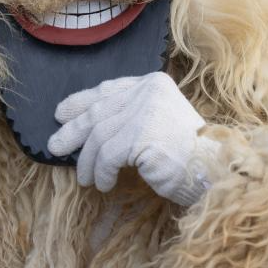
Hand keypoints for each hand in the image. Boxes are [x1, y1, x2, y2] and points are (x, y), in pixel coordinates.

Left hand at [48, 72, 218, 205]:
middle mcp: (149, 90)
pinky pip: (108, 155)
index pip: (108, 89)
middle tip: (54, 147)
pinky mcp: (141, 133)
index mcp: (154, 83)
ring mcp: (145, 110)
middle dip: (73, 131)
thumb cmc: (187, 154)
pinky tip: (104, 184)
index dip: (81, 101)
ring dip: (88, 161)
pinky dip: (102, 172)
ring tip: (85, 179)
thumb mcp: (157, 124)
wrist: (213, 171)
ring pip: (99, 135)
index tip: (62, 113)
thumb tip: (86, 126)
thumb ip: (129, 116)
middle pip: (98, 110)